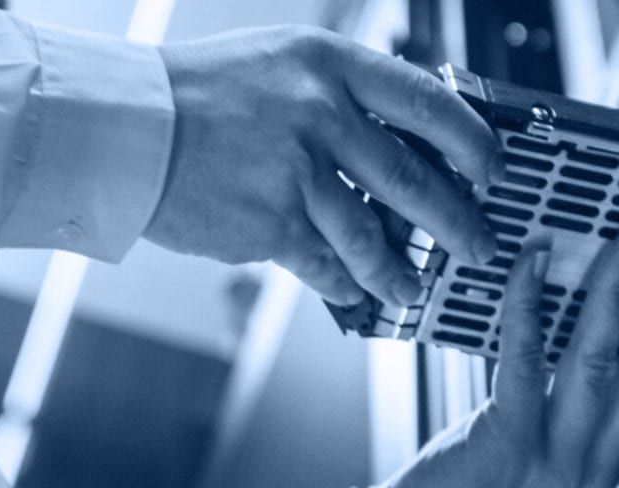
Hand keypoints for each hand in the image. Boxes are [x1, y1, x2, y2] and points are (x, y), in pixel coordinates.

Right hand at [148, 26, 501, 306]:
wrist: (126, 125)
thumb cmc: (198, 94)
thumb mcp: (281, 63)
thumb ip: (342, 93)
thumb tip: (405, 137)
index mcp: (330, 66)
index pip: (427, 102)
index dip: (471, 141)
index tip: (492, 169)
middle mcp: (321, 114)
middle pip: (414, 178)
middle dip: (457, 222)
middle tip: (479, 245)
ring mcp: (296, 171)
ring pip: (372, 235)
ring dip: (400, 270)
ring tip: (414, 286)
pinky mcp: (268, 222)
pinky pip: (325, 264)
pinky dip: (344, 284)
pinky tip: (355, 294)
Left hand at [370, 229, 618, 487]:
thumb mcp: (557, 470)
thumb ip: (586, 423)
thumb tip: (604, 358)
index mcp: (610, 464)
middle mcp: (593, 459)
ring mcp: (555, 450)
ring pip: (601, 358)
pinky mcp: (506, 438)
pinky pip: (524, 360)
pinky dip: (530, 304)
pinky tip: (536, 261)